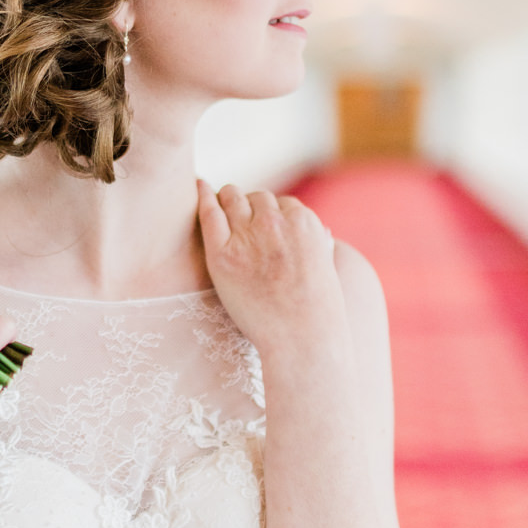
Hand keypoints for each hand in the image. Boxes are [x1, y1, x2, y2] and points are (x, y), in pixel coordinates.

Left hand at [196, 181, 345, 362]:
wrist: (301, 341)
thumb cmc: (317, 314)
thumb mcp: (328, 270)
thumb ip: (321, 245)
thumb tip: (321, 233)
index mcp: (304, 222)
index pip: (282, 203)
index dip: (272, 215)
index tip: (265, 226)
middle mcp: (274, 222)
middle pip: (256, 198)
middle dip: (250, 207)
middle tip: (242, 222)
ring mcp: (246, 236)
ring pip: (232, 198)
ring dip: (228, 200)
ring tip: (221, 207)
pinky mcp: (221, 254)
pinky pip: (209, 214)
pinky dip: (203, 196)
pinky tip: (199, 186)